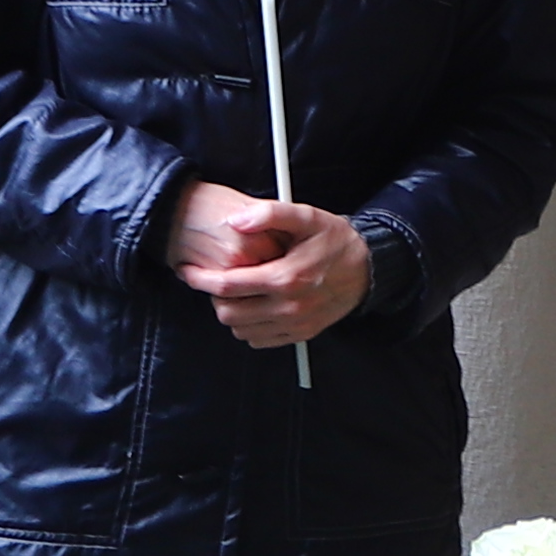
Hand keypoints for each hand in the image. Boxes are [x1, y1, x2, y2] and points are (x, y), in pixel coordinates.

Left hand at [175, 187, 373, 349]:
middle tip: (219, 279)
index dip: (199, 278)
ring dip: (231, 312)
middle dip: (215, 296)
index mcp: (285, 277)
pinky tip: (256, 306)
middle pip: (228, 313)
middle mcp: (289, 306)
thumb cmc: (334, 239)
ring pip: (240, 330)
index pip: (226, 286)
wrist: (368, 268)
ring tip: (239, 292)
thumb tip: (236, 220)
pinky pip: (259, 341)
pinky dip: (249, 327)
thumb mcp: (306, 216)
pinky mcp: (300, 334)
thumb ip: (270, 214)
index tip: (187, 270)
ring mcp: (295, 324)